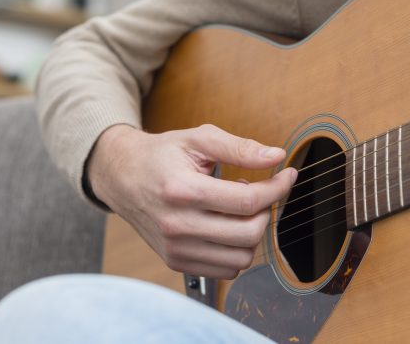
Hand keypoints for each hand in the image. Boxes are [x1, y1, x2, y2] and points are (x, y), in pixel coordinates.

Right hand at [87, 123, 295, 278]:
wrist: (122, 177)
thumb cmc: (161, 155)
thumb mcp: (198, 139)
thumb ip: (239, 147)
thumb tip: (276, 155)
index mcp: (183, 191)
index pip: (248, 201)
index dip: (277, 187)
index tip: (287, 175)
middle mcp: (178, 225)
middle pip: (249, 233)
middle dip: (267, 210)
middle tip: (262, 191)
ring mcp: (176, 248)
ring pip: (241, 258)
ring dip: (253, 232)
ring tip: (240, 208)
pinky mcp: (176, 262)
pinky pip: (225, 270)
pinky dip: (236, 250)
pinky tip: (227, 225)